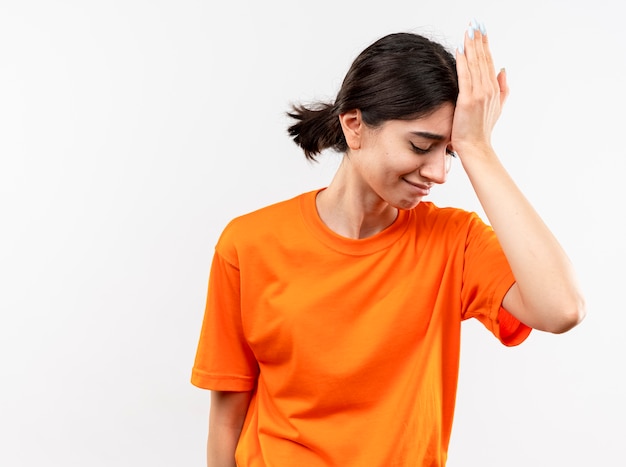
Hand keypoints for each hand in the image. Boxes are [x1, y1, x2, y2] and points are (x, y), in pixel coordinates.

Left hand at [452, 21, 508, 157]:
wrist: (476, 147)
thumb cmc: (482, 130)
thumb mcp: (497, 107)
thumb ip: (502, 88)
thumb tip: (503, 69)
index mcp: (494, 88)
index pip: (489, 61)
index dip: (485, 44)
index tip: (482, 29)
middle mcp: (488, 88)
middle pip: (483, 59)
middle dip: (479, 39)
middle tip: (476, 22)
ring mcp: (479, 94)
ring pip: (475, 64)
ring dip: (472, 46)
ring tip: (469, 30)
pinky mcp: (467, 100)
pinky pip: (465, 77)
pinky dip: (463, 62)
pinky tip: (460, 50)